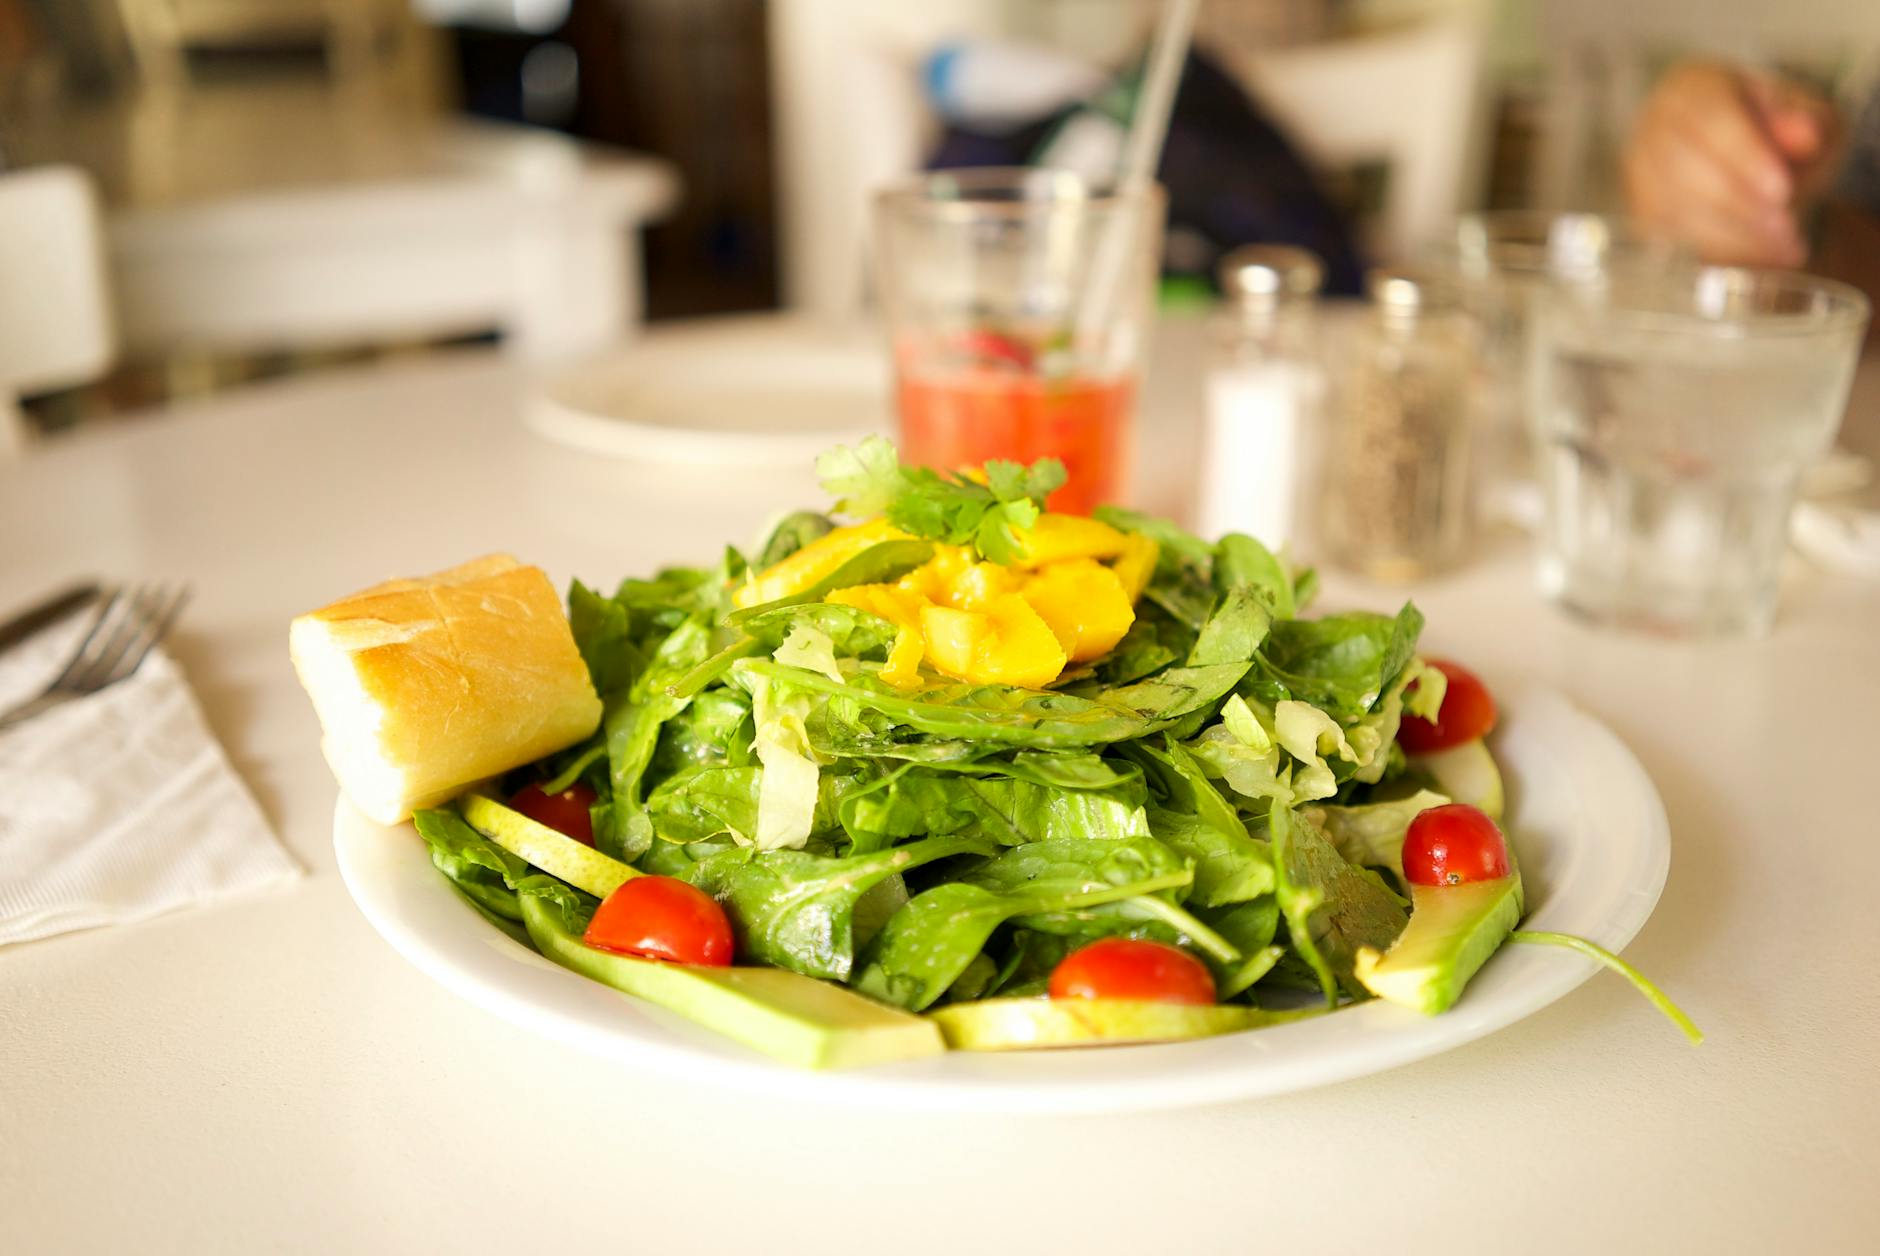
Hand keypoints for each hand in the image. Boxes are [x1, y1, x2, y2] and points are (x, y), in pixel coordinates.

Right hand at [1623, 61, 1841, 266]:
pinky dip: (1716, 253)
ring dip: (1730, 236)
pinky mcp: (1640, 212)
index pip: (1711, 119)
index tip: (1782, 191)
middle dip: (1738, 205)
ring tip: (1782, 249)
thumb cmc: (1778, 131)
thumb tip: (1803, 135)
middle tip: (1786, 230)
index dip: (1745, 158)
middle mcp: (1654, 124)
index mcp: (1692, 86)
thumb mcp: (1807, 115)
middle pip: (1684, 168)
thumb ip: (1807, 120)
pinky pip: (1671, 239)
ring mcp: (1639, 171)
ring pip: (1674, 210)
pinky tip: (1757, 259)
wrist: (1749, 159)